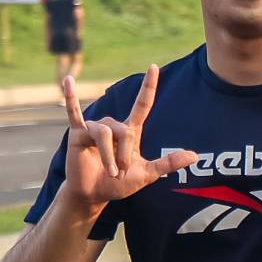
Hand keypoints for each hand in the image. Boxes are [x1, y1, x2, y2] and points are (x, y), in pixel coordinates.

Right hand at [58, 64, 197, 211]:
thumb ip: (168, 163)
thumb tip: (194, 155)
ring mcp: (94, 127)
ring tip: (110, 171)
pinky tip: (68, 80)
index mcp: (130, 131)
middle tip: (120, 173)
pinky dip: (71, 97)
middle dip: (125, 154)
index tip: (154, 67)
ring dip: (109, 155)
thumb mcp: (147, 174)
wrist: (95, 195)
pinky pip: (74, 112)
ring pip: (105, 132)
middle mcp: (113, 126)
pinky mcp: (78, 134)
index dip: (148, 87)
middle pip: (124, 130)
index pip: (142, 104)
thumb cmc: (119, 184)